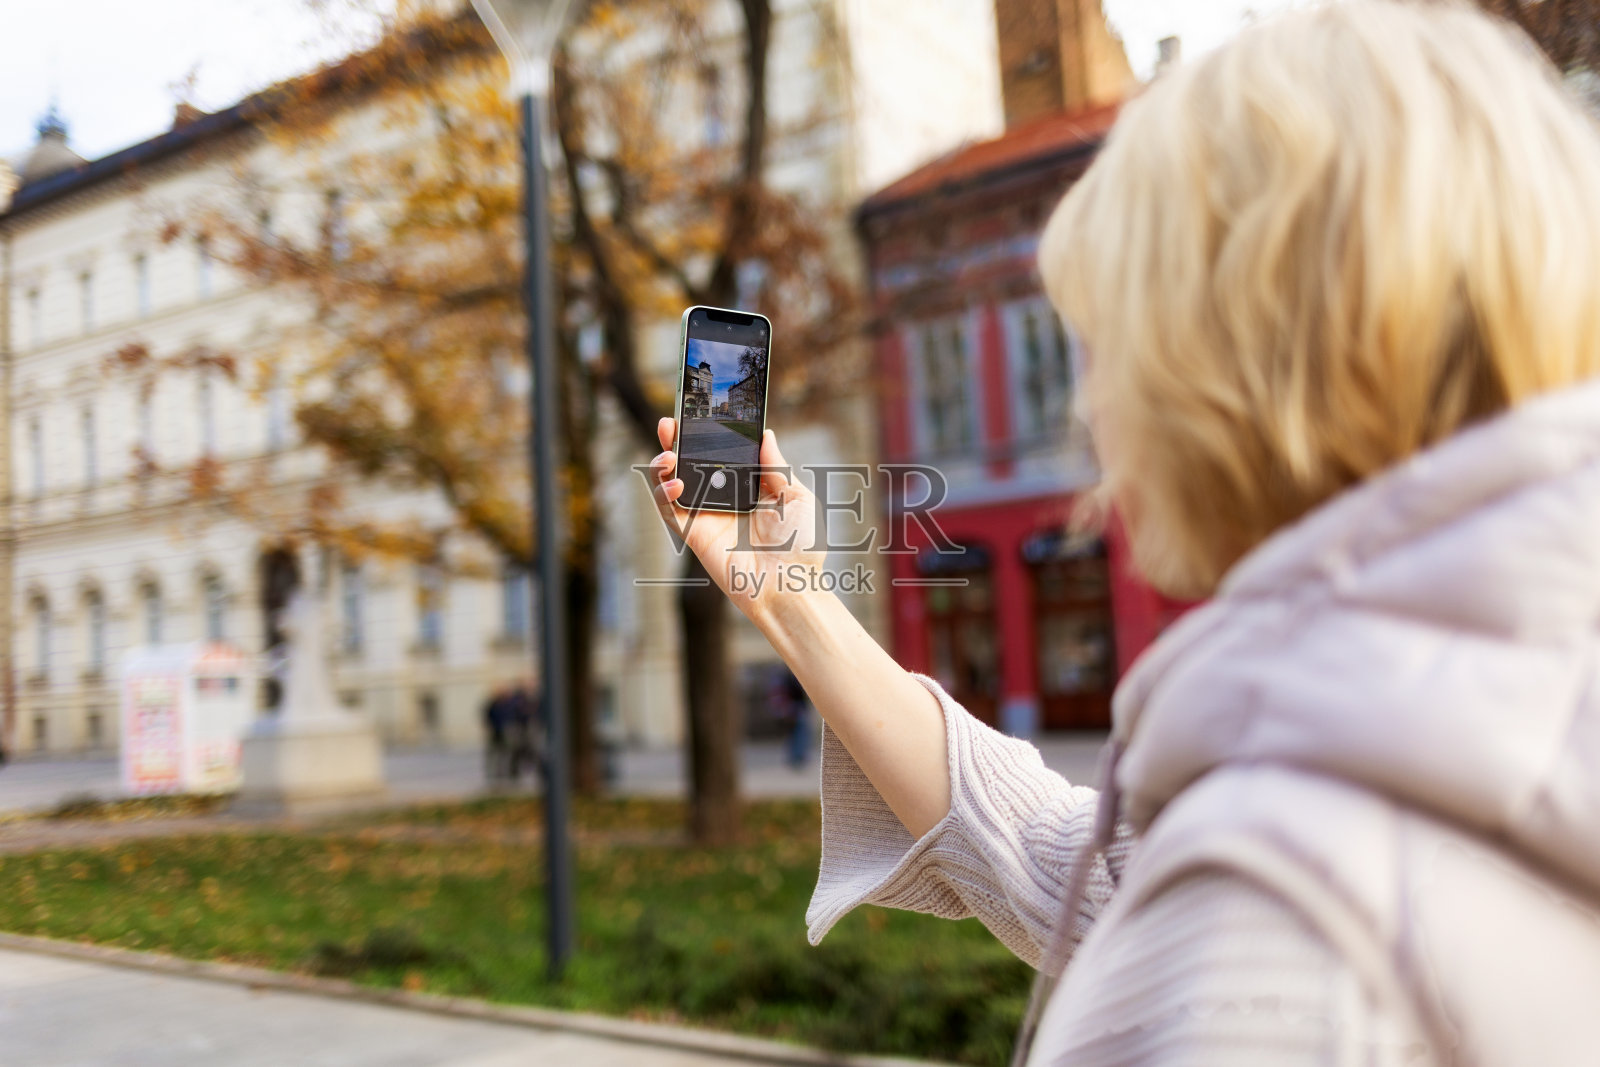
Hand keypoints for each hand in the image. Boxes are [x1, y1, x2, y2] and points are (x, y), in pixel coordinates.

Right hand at [647, 417, 826, 625]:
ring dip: (662, 466)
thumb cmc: (802, 546)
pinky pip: (669, 511)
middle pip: (691, 465)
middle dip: (676, 443)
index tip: (699, 414)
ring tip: (667, 455)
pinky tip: (675, 482)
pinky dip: (664, 494)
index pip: (722, 454)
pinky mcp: (694, 535)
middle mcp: (724, 499)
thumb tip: (766, 434)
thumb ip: (775, 466)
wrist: (790, 586)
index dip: (707, 435)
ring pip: (672, 485)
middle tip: (669, 424)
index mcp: (749, 488)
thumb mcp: (796, 497)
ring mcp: (706, 516)